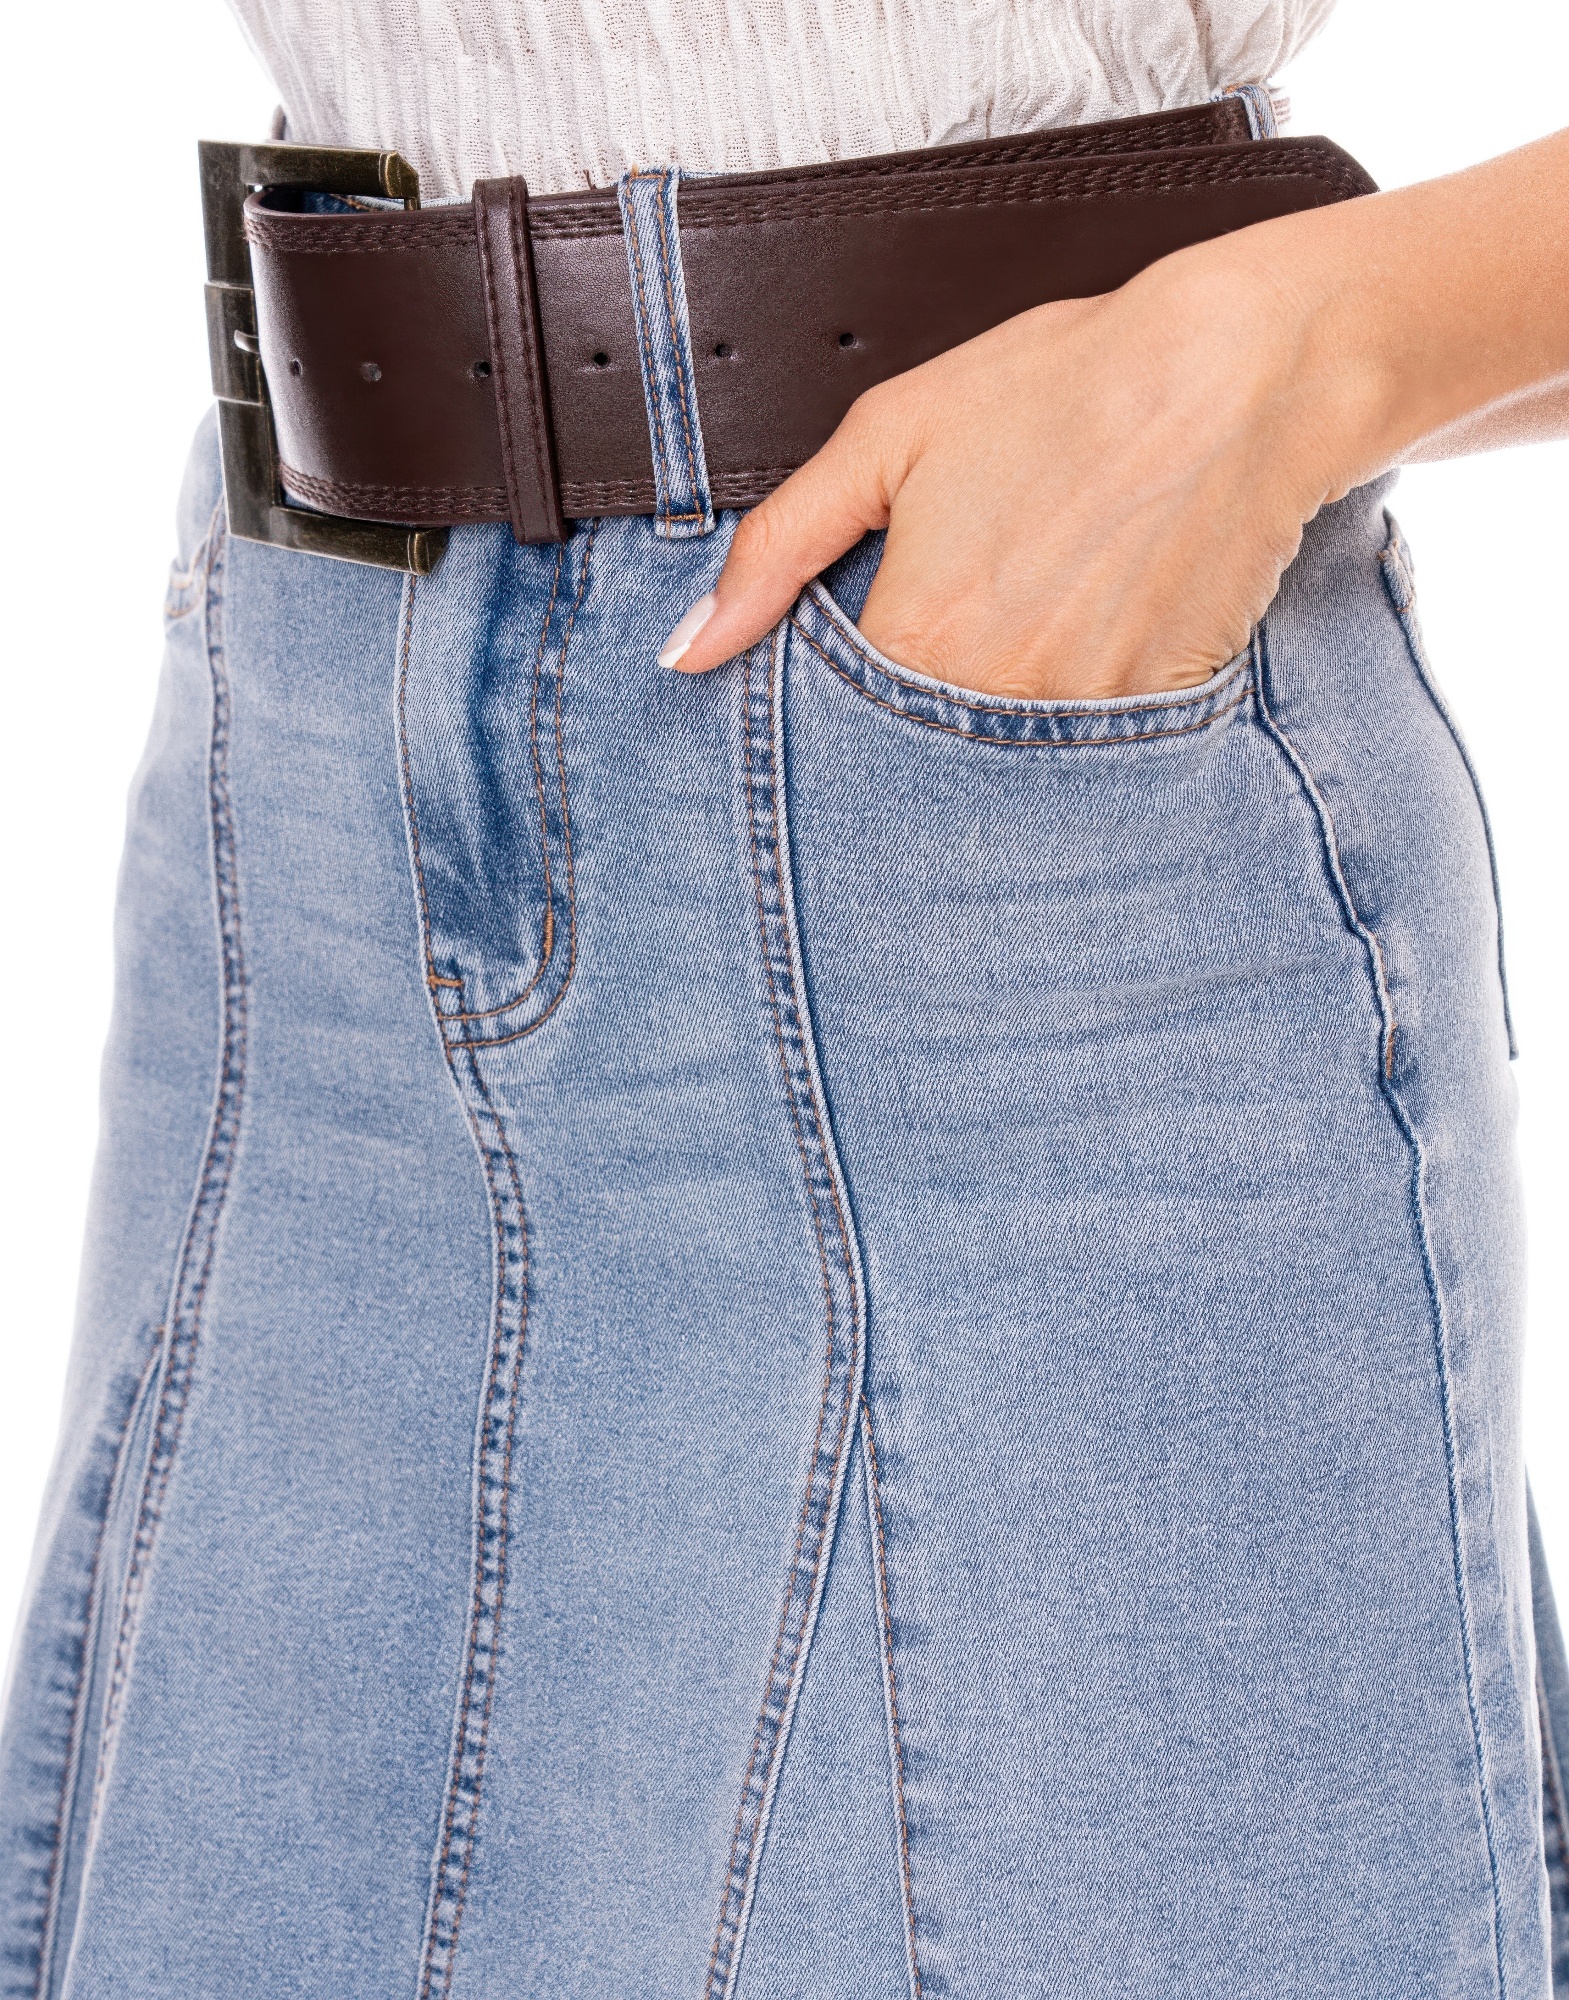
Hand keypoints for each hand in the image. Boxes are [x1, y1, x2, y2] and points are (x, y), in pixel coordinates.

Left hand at [659, 240, 1363, 699]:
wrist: (1245, 373)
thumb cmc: (1070, 386)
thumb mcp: (890, 437)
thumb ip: (777, 550)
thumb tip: (691, 644)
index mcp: (916, 637)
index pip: (834, 731)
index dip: (839, 700)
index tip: (866, 653)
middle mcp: (996, 700)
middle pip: (917, 758)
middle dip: (914, 717)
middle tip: (968, 614)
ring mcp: (1082, 720)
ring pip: (1000, 763)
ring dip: (992, 716)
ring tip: (1033, 611)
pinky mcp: (1155, 719)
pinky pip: (1085, 752)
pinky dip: (1069, 714)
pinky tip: (1086, 627)